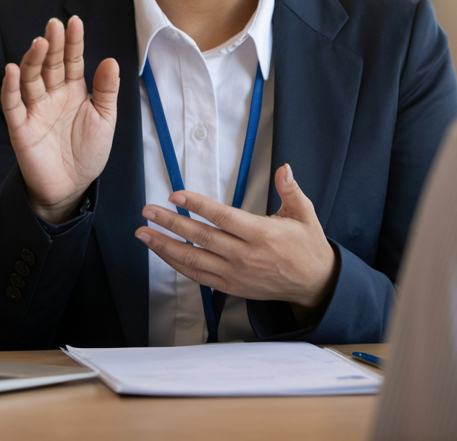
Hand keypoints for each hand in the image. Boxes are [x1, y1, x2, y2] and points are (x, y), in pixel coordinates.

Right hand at [0, 16, 119, 223]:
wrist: (72, 187)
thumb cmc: (89, 152)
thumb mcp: (104, 119)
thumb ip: (105, 91)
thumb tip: (110, 60)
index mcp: (72, 90)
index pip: (71, 60)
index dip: (73, 42)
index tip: (75, 22)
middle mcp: (51, 95)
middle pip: (49, 64)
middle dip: (52, 45)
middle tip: (55, 25)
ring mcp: (34, 109)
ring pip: (30, 79)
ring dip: (33, 60)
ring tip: (40, 43)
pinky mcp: (20, 127)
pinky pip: (12, 104)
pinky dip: (10, 87)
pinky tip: (12, 69)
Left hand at [135, 164, 338, 315]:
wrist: (313, 283)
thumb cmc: (307, 245)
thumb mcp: (305, 214)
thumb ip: (291, 190)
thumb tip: (284, 169)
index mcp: (262, 234)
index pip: (222, 217)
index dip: (198, 206)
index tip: (176, 196)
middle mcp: (245, 256)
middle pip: (201, 238)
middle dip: (171, 223)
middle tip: (148, 211)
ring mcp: (235, 274)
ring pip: (194, 260)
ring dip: (165, 247)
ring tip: (144, 234)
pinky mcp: (231, 287)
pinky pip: (198, 277)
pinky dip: (178, 265)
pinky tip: (163, 253)